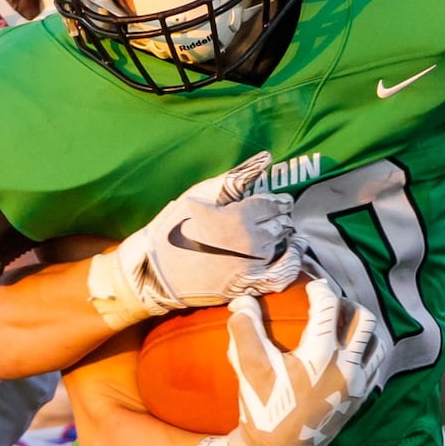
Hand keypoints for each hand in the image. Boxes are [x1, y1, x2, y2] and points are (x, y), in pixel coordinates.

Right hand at [88, 151, 302, 328]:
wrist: (154, 270)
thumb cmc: (174, 227)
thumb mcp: (202, 194)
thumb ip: (237, 176)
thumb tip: (267, 158)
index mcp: (241, 216)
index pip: (275, 204)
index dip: (279, 202)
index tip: (280, 201)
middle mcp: (252, 242)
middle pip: (281, 225)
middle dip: (281, 219)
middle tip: (277, 217)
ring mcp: (251, 267)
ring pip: (283, 248)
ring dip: (285, 239)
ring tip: (283, 234)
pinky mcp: (247, 287)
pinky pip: (281, 277)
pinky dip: (290, 265)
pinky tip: (289, 256)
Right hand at [195, 276, 385, 445]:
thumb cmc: (264, 408)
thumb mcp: (249, 368)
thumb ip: (245, 330)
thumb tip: (243, 299)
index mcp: (320, 355)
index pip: (329, 306)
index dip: (320, 289)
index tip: (311, 285)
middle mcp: (346, 366)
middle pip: (362, 319)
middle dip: (347, 304)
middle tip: (330, 303)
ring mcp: (358, 383)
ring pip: (375, 341)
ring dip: (362, 327)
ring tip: (343, 323)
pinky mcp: (361, 397)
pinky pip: (375, 363)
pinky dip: (367, 349)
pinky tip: (350, 349)